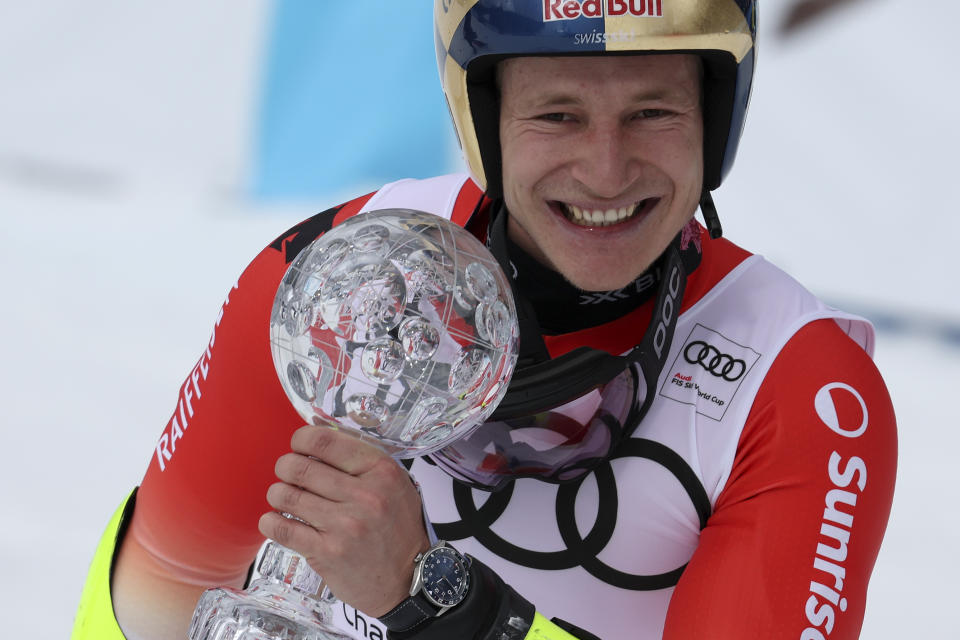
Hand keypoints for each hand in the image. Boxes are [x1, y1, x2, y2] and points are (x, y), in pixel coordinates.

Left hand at [258, 425, 429, 615]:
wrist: (409, 579)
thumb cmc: (399, 529)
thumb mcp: (395, 484)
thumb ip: (360, 460)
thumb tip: (318, 436)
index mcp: (382, 471)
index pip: (327, 442)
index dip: (301, 439)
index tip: (297, 445)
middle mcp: (365, 496)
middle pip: (300, 466)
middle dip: (285, 467)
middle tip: (286, 473)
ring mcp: (345, 525)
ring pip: (287, 495)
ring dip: (277, 493)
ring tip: (282, 497)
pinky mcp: (327, 552)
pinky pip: (282, 529)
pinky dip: (270, 522)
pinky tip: (273, 519)